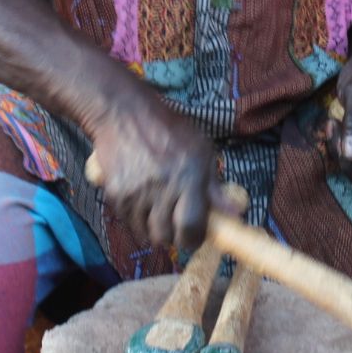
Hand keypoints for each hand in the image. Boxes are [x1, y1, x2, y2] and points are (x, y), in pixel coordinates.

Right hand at [88, 90, 230, 250]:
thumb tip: (235, 213)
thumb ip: (215, 186)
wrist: (124, 114)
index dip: (193, 238)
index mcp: (188, 176)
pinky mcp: (116, 194)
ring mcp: (136, 192)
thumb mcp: (201, 150)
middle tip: (175, 221)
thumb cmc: (168, 129)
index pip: (191, 227)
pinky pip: (128, 220)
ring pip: (145, 232)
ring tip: (157, 205)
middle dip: (173, 235)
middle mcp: (162, 187)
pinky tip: (141, 196)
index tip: (194, 236)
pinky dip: (136, 216)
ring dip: (152, 226)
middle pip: (165, 236)